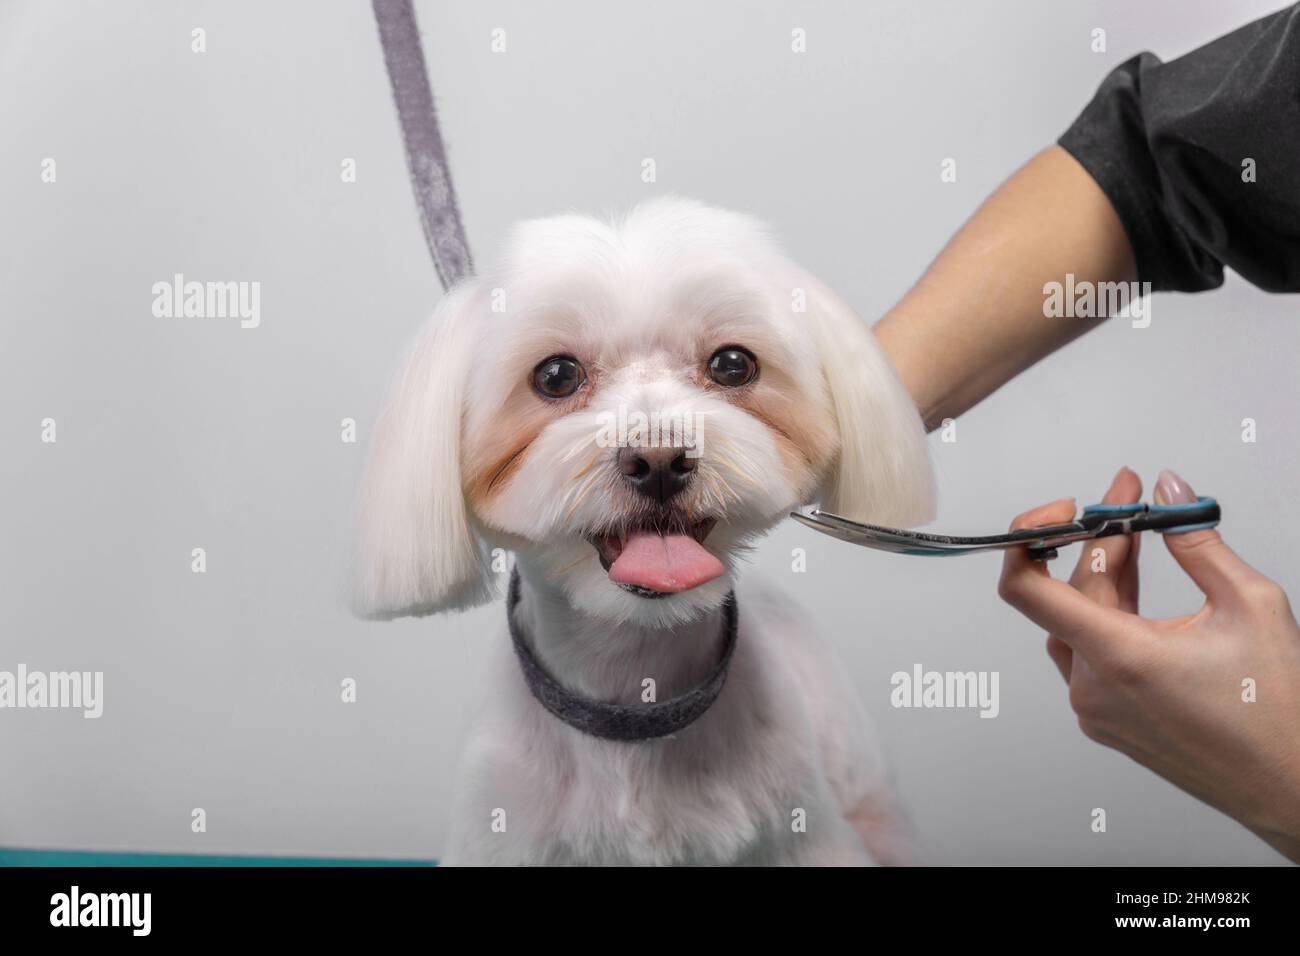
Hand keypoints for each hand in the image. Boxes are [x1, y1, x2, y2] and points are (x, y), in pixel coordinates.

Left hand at [998, 467, 1299, 861]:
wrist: (1290, 786)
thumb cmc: (1279, 711)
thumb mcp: (1249, 605)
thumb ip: (1195, 541)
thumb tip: (1167, 490)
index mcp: (1118, 658)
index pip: (1026, 590)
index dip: (1030, 536)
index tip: (1067, 508)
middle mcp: (1093, 688)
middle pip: (1068, 595)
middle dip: (1098, 540)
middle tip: (1130, 499)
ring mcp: (1095, 710)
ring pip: (1077, 623)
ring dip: (1103, 576)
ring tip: (1136, 536)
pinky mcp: (1106, 721)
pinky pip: (1089, 653)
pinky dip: (1108, 614)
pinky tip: (1135, 586)